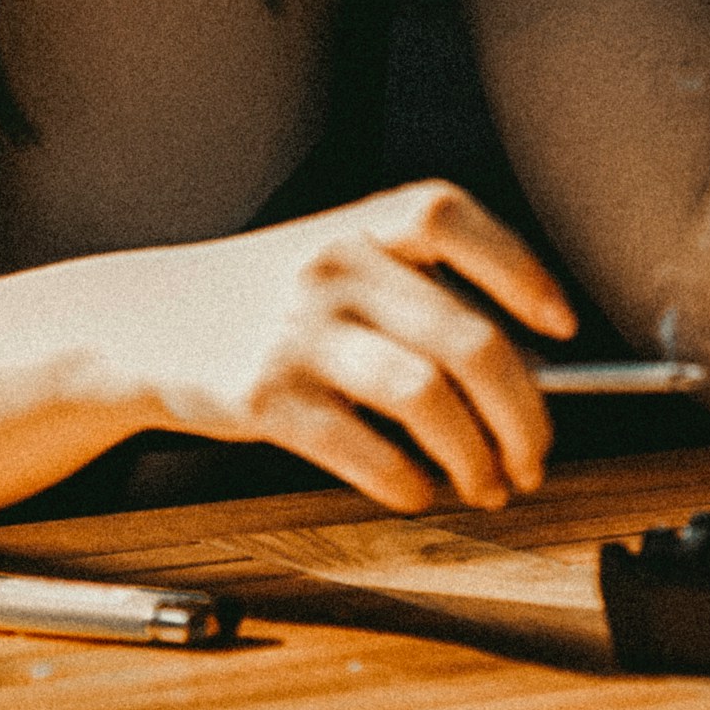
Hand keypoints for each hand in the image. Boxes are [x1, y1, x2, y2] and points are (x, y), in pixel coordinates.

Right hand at [132, 179, 577, 512]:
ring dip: (475, 456)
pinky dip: (408, 483)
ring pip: (426, 398)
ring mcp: (299, 332)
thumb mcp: (335, 261)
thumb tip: (521, 372)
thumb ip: (415, 291)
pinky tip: (417, 490)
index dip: (520, 270)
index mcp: (360, 223)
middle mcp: (334, 266)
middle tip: (536, 454)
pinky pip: (365, 451)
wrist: (146, 322)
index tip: (562, 325)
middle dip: (522, 412)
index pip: (453, 219)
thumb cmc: (263, 298)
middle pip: (467, 337)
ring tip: (487, 483)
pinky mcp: (267, 397)